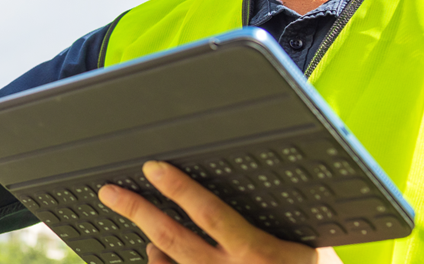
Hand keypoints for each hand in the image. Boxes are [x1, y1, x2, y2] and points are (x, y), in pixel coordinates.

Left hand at [99, 161, 342, 263]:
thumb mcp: (313, 246)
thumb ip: (279, 220)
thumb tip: (258, 182)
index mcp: (259, 255)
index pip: (210, 214)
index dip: (178, 189)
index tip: (154, 168)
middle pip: (172, 239)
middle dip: (137, 210)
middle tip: (110, 192)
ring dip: (147, 239)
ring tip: (130, 211)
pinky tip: (156, 254)